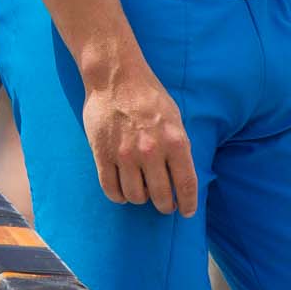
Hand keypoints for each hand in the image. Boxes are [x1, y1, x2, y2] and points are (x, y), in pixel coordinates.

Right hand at [81, 63, 196, 215]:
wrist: (116, 78)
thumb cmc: (148, 96)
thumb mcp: (175, 120)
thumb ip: (179, 147)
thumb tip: (180, 174)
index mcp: (175, 143)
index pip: (186, 185)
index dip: (188, 203)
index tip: (186, 211)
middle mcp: (151, 151)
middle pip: (161, 196)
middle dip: (165, 206)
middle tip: (163, 205)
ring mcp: (125, 154)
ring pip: (135, 195)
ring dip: (140, 199)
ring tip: (141, 194)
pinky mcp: (102, 153)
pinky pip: (110, 187)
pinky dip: (118, 196)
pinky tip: (122, 193)